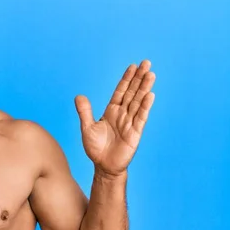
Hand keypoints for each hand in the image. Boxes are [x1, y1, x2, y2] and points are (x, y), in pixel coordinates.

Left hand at [74, 60, 155, 175]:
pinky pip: (141, 117)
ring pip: (138, 102)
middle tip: (146, 63)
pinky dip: (145, 106)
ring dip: (144, 88)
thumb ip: (85, 112)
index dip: (126, 79)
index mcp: (111, 111)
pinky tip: (150, 95)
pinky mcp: (135, 133)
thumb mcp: (87, 128)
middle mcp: (122, 114)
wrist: (103, 166)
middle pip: (132, 93)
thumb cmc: (95, 148)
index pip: (120, 91)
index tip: (132, 66)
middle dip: (138, 78)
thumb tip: (79, 96)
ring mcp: (130, 123)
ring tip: (151, 74)